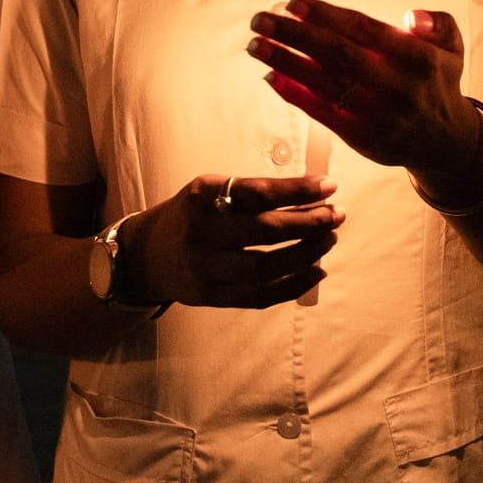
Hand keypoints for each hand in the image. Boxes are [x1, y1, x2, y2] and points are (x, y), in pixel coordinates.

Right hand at [130, 175, 341, 308]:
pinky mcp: (210, 297)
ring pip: (264, 266)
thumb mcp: (210, 190)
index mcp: (202, 196)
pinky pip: (258, 296)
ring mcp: (204, 268)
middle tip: (336, 216)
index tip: (330, 186)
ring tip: (329, 239)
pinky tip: (316, 272)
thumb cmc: (193, 216)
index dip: (298, 190)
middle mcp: (200, 232)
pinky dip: (293, 286)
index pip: (258, 193)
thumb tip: (314, 193)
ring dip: (305, 254)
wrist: (147, 256)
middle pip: (264, 230)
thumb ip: (252, 192)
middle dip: (308, 223)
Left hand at [247, 0, 482, 181]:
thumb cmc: (438, 82)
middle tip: (260, 20)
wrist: (445, 143)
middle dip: (295, 36)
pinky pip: (322, 113)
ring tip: (256, 45)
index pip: (364, 31)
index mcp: (419, 59)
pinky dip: (295, 95)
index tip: (294, 4)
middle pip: (338, 56)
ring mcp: (377, 115)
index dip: (326, 16)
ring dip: (285, 63)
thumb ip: (437, 23)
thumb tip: (410, 16)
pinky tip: (271, 76)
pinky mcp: (362, 138)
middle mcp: (397, 87)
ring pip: (324, 84)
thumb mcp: (452, 47)